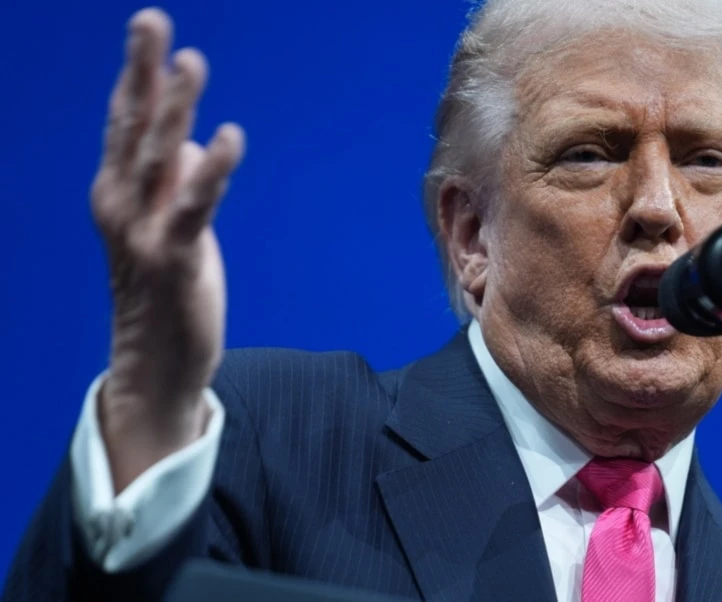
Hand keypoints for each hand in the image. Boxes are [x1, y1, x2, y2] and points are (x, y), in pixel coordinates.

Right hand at [91, 8, 243, 491]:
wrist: (156, 364)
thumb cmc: (166, 290)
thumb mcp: (170, 225)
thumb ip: (176, 182)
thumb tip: (194, 144)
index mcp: (118, 192)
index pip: (127, 122)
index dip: (139, 75)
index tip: (150, 29)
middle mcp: (120, 205)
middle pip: (132, 126)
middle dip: (143, 71)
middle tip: (152, 21)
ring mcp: (143, 232)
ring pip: (158, 158)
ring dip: (174, 107)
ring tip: (191, 62)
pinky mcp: (174, 260)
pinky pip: (193, 207)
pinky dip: (211, 171)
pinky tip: (228, 136)